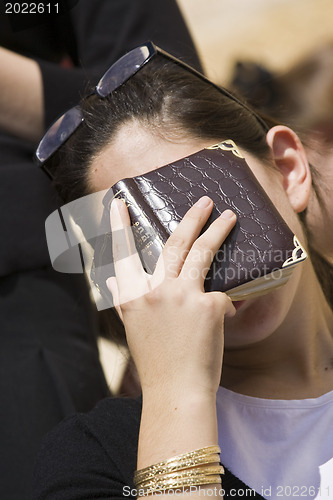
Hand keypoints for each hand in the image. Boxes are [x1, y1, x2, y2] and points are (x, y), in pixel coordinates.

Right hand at [107, 196, 236, 399]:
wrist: (177, 391)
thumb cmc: (156, 362)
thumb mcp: (133, 327)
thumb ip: (124, 299)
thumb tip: (111, 280)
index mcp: (132, 296)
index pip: (123, 254)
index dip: (119, 227)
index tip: (119, 204)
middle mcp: (154, 290)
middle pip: (174, 243)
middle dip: (191, 218)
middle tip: (204, 201)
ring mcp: (181, 295)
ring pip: (201, 252)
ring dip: (217, 230)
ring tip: (229, 216)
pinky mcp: (208, 305)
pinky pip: (220, 295)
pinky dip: (223, 304)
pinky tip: (222, 318)